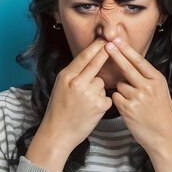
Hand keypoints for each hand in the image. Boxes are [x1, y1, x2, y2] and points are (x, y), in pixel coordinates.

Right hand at [34, 38, 112, 157]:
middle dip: (105, 54)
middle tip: (114, 44)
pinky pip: (106, 96)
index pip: (84, 57)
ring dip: (98, 89)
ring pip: (101, 82)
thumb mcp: (60, 86)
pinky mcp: (99, 106)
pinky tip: (92, 109)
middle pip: (96, 64)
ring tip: (86, 101)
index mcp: (66, 77)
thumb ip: (73, 73)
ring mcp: (89, 95)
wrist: (58, 133)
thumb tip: (88, 59)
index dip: (95, 46)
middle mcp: (78, 83)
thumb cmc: (59, 109)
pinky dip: (102, 101)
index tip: (103, 38)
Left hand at [103, 37, 171, 153]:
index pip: (139, 61)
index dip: (127, 50)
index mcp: (157, 80)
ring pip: (120, 84)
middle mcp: (148, 87)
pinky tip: (127, 107)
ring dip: (121, 89)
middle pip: (127, 67)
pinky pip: (116, 97)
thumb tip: (132, 63)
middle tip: (106, 44)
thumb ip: (148, 78)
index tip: (117, 40)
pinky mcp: (128, 109)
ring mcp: (138, 98)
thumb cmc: (161, 113)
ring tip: (133, 101)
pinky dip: (118, 100)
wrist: (164, 136)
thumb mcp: (161, 91)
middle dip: (116, 55)